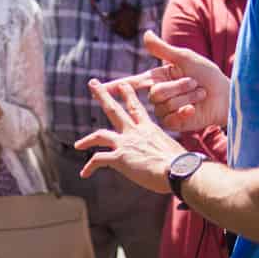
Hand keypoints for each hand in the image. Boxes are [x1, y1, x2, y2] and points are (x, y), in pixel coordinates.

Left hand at [75, 76, 186, 191]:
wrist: (178, 170)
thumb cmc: (181, 164)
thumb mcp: (173, 150)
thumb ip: (166, 151)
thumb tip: (174, 161)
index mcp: (149, 128)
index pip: (136, 108)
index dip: (128, 95)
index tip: (123, 85)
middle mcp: (135, 132)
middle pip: (114, 109)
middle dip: (102, 95)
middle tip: (93, 84)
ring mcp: (125, 143)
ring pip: (99, 135)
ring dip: (86, 139)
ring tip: (77, 144)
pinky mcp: (119, 158)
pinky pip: (98, 159)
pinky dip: (89, 167)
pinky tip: (84, 174)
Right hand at [110, 30, 229, 133]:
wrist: (225, 96)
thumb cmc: (208, 74)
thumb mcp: (186, 58)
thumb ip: (163, 50)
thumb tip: (145, 34)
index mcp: (158, 78)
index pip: (132, 82)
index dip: (114, 86)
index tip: (96, 86)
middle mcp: (159, 95)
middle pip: (156, 92)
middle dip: (179, 86)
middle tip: (196, 83)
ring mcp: (165, 111)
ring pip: (164, 104)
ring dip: (186, 96)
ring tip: (200, 94)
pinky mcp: (174, 124)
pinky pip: (170, 117)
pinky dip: (185, 110)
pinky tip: (195, 108)